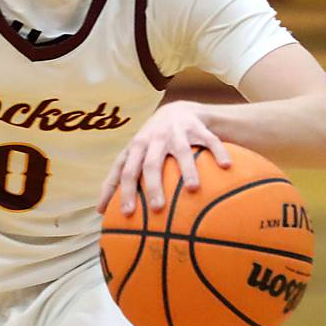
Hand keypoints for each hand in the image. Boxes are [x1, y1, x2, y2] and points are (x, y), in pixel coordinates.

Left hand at [97, 101, 230, 216]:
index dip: (123, 192)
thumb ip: (118, 180)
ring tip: (192, 190)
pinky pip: (209, 141)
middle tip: (157, 208)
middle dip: (153, 186)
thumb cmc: (149, 143)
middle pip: (150, 164)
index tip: (126, 214)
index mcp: (135, 148)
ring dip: (186, 170)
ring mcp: (176, 133)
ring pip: (180, 152)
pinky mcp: (197, 128)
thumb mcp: (132, 156)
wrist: (178, 111)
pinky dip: (217, 153)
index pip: (125, 172)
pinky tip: (225, 167)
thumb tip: (100, 211)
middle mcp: (153, 139)